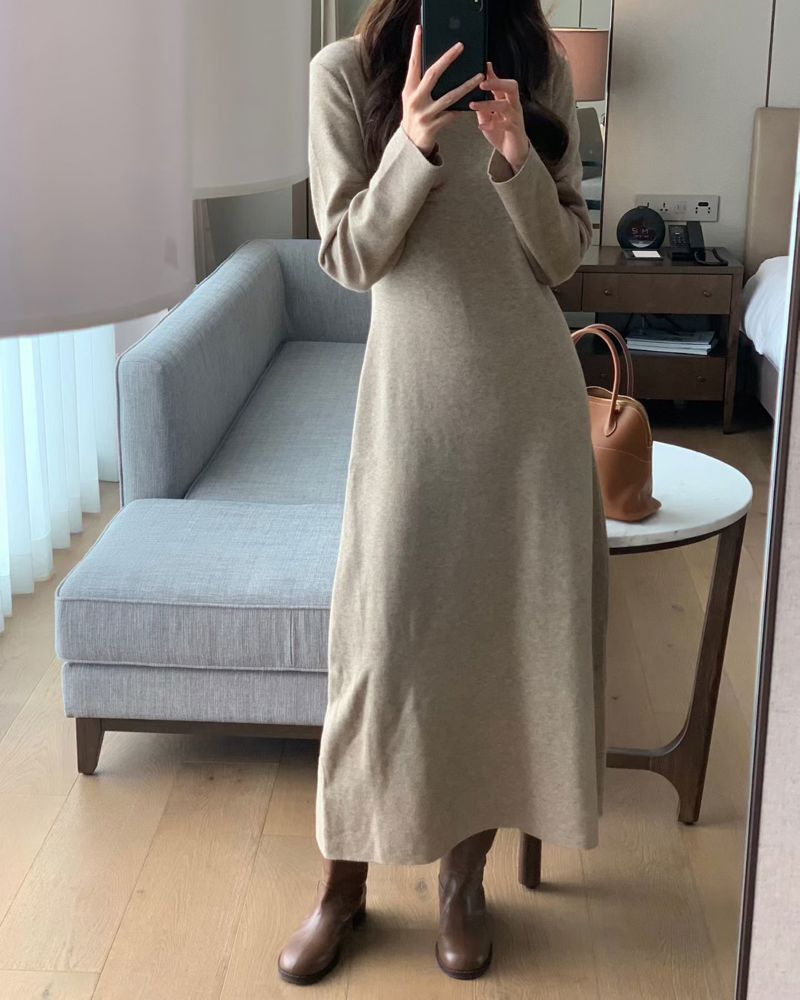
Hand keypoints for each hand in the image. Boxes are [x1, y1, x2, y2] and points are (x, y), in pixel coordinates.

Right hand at [402, 23, 484, 155]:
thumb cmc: (414, 116)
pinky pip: (452, 115)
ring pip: (449, 96)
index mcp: (408, 90)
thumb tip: (437, 63)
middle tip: (460, 46)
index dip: (416, 46)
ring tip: (479, 76)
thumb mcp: (412, 98)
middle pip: (433, 74)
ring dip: (466, 85)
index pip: (413, 63)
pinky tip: (472, 103)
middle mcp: (415, 100)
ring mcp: (424, 114)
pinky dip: (461, 109)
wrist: (410, 145)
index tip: (421, 30)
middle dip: (448, 58)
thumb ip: (420, 83)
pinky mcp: (432, 127)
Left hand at [470, 61, 529, 172]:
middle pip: (511, 87)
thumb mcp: (487, 117)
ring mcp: (515, 117)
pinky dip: (493, 125)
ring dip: (489, 104)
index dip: (493, 73)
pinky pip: (505, 124)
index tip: (484, 64)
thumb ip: (481, 105)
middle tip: (482, 82)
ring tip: (474, 105)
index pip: (500, 83)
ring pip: (505, 105)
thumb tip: (469, 93)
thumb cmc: (501, 132)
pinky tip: (482, 125)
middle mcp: (513, 105)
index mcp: (505, 100)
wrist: (513, 152)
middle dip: (497, 83)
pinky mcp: (515, 130)